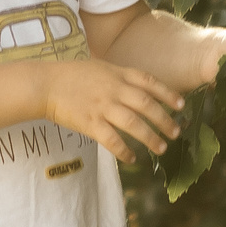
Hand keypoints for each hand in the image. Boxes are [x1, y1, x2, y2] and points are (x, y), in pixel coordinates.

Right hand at [41, 57, 184, 163]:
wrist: (44, 84)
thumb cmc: (72, 75)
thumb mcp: (100, 68)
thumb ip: (121, 77)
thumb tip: (141, 87)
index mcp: (118, 74)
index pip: (150, 82)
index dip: (168, 94)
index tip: (181, 105)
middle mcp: (114, 89)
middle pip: (147, 105)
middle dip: (165, 120)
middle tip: (176, 132)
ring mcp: (102, 106)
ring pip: (134, 124)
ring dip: (151, 137)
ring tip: (162, 148)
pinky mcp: (90, 123)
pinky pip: (112, 140)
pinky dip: (124, 151)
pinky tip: (132, 158)